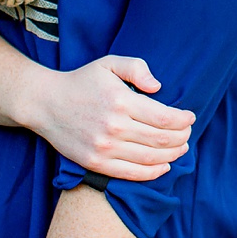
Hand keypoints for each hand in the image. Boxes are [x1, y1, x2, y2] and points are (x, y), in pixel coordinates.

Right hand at [24, 55, 193, 180]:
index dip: (184, 120)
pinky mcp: (95, 163)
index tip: (191, 117)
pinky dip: (153, 173)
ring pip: (150, 158)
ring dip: (173, 155)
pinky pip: (131, 174)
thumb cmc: (82, 81)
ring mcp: (104, 148)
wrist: (46, 103)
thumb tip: (158, 87)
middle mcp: (114, 127)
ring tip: (182, 149)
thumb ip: (137, 68)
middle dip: (182, 137)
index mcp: (121, 102)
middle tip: (188, 133)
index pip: (165, 117)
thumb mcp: (109, 64)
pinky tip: (164, 166)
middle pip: (162, 140)